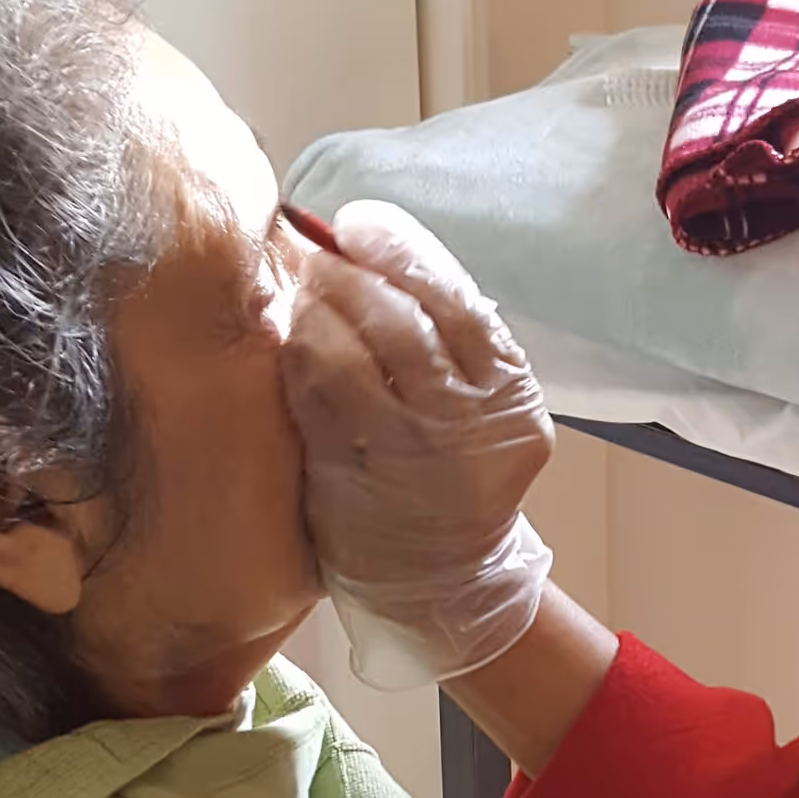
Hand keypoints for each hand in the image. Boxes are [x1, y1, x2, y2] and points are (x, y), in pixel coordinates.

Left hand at [282, 201, 555, 688]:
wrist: (444, 574)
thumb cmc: (462, 465)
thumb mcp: (488, 399)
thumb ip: (450, 331)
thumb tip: (374, 241)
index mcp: (505, 390)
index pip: (453, 297)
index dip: (399, 247)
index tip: (359, 223)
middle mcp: (460, 421)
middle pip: (396, 320)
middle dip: (347, 272)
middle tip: (319, 251)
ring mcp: (401, 454)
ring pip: (343, 357)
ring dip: (314, 312)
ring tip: (305, 295)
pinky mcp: (347, 478)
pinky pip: (309, 399)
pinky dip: (295, 358)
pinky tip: (293, 342)